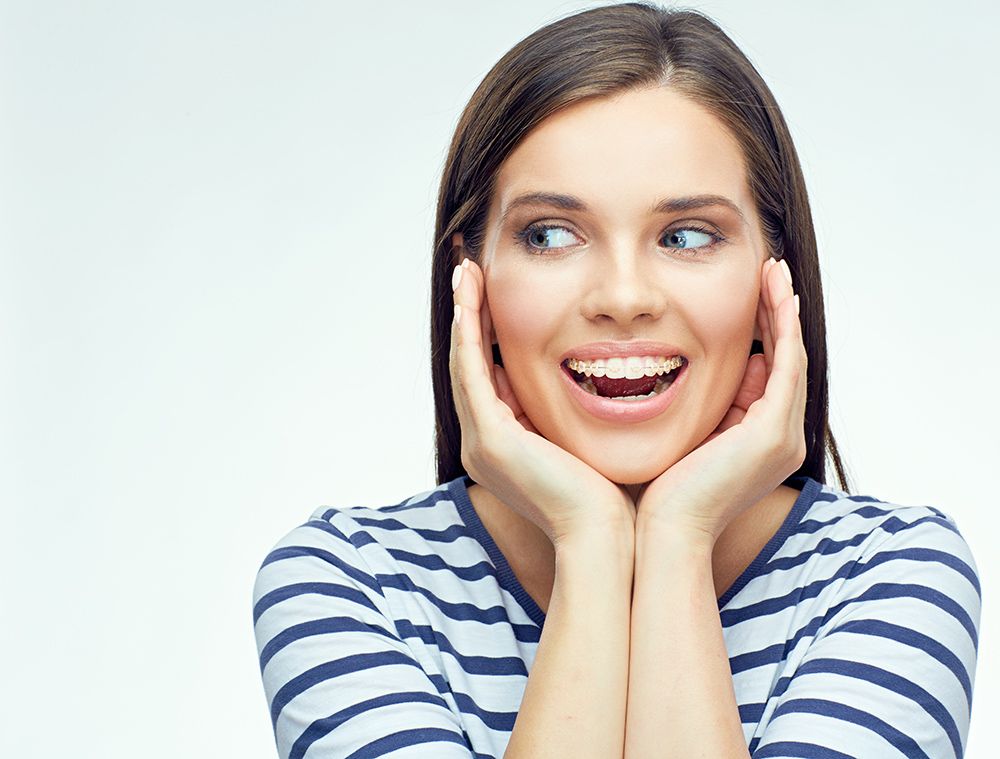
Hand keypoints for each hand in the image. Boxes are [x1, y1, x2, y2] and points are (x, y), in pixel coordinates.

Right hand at [450, 257, 635, 546]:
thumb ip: (572, 414)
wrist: (608, 539)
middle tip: (469, 270)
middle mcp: (482, 443)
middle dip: (468, 316)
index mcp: (502, 447)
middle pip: (469, 365)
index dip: (486, 332)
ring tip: (466, 270)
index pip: (487, 377)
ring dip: (463, 313)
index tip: (492, 291)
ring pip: (464, 361)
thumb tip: (590, 382)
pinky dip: (470, 331)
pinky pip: (472, 370)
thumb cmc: (611, 497)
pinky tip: (469, 295)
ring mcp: (482, 442)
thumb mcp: (583, 443)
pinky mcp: (491, 438)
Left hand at [633, 257, 807, 544]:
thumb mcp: (686, 438)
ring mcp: (782, 436)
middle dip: (778, 315)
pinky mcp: (773, 431)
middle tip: (770, 273)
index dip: (764, 333)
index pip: (770, 375)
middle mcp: (781, 438)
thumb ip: (702, 409)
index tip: (751, 296)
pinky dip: (783, 328)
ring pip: (791, 357)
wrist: (664, 532)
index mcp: (761, 442)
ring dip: (784, 311)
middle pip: (786, 361)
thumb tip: (703, 372)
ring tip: (774, 272)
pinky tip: (776, 294)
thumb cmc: (661, 493)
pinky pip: (787, 365)